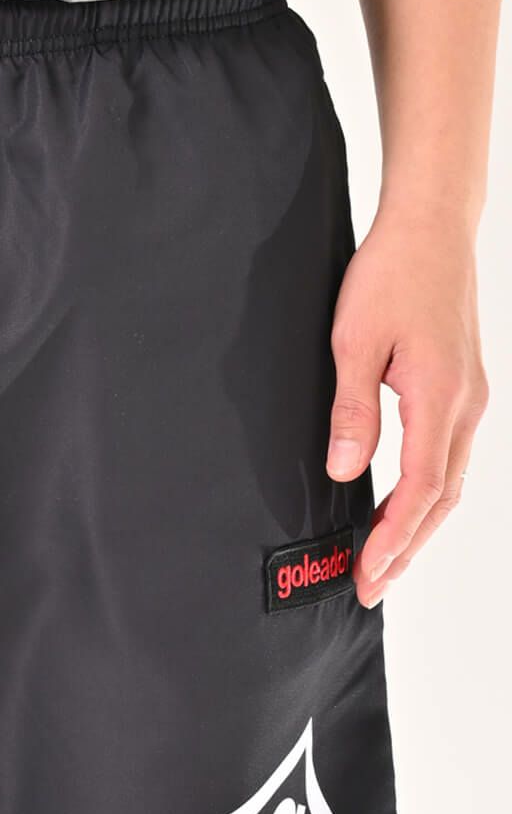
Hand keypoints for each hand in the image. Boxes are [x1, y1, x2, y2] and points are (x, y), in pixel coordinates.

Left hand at [326, 206, 488, 607]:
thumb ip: (352, 410)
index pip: (419, 492)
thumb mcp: (354, 341)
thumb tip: (346, 472)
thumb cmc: (390, 275)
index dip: (392, 540)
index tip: (365, 576)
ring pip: (449, 482)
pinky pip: (447, 458)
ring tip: (384, 561)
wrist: (430, 226)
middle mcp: (465, 406)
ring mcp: (468, 398)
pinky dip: (426, 494)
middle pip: (441, 500)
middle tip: (371, 587)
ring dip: (416, 526)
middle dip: (406, 549)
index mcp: (440, 399)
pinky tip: (400, 507)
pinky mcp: (460, 388)